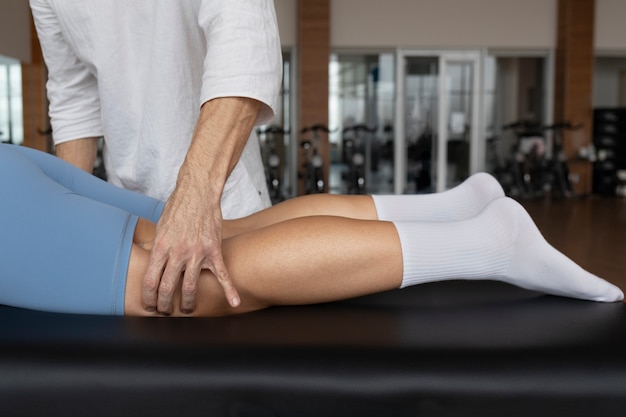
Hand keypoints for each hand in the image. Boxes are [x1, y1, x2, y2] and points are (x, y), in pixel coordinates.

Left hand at [140, 171, 239, 314]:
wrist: (198, 192)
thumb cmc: (178, 208)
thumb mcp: (159, 227)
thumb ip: (156, 247)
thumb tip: (147, 259)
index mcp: (161, 247)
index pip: (151, 281)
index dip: (148, 298)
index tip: (150, 305)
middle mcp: (178, 252)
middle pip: (168, 288)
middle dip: (164, 305)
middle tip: (165, 311)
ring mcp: (197, 253)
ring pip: (190, 287)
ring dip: (187, 303)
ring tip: (187, 309)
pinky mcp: (214, 251)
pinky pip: (222, 274)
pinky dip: (229, 290)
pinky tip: (234, 302)